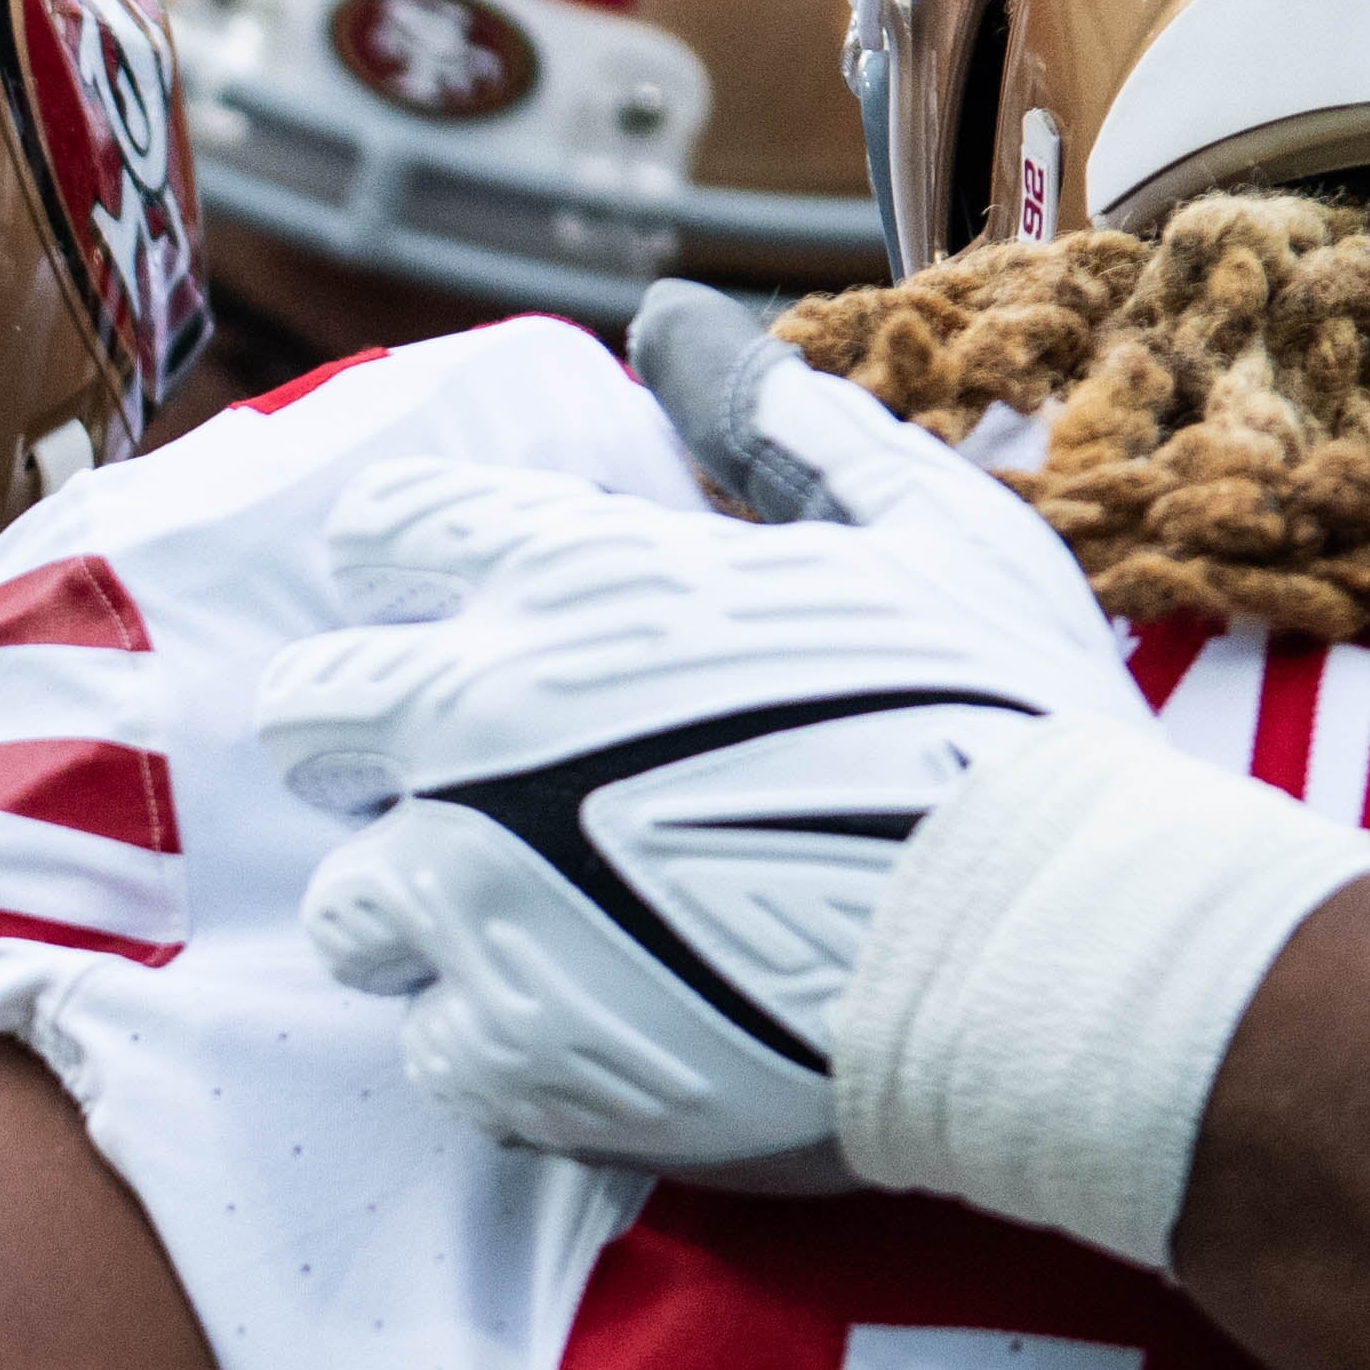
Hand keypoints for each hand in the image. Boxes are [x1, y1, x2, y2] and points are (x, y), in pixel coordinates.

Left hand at [259, 290, 1146, 1166]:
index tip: (473, 618)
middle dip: (375, 745)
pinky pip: (435, 1051)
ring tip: (560, 927)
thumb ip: (773, 425)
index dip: (422, 575)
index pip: (381, 532)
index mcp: (567, 580)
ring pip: (353, 904)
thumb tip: (669, 318)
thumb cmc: (1011, 720)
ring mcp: (477, 897)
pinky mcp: (513, 1052)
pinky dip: (507, 1047)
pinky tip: (610, 1024)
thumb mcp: (919, 528)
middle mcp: (478, 724)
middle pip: (308, 715)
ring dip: (434, 914)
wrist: (1062, 948)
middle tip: (486, 783)